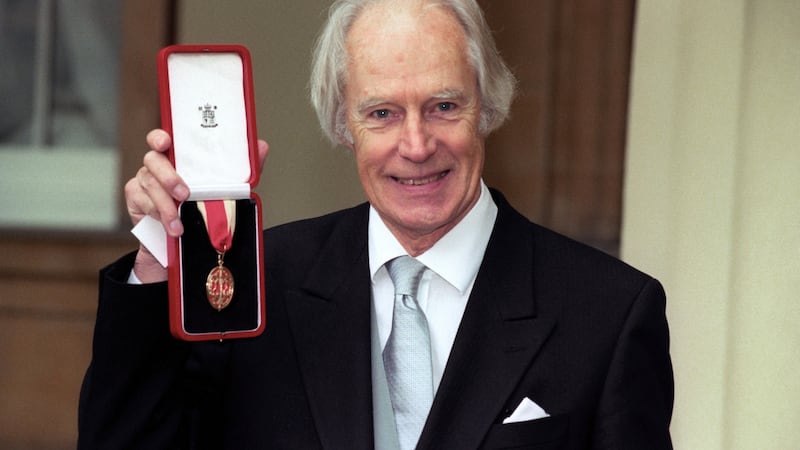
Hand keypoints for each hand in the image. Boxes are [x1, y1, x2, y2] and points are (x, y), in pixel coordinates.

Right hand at [125, 129, 268, 281]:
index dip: (160, 137)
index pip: (162, 138)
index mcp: (177, 157)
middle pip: (153, 160)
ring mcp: (144, 181)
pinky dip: (157, 215)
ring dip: (165, 206)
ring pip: (149, 185)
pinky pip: (142, 203)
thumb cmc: (205, 205)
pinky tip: (170, 227)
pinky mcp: (135, 200)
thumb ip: (241, 168)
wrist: (187, 241)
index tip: (166, 142)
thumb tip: (261, 146)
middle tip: (184, 194)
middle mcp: (158, 165)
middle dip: (168, 177)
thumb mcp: (227, 188)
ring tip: (179, 224)